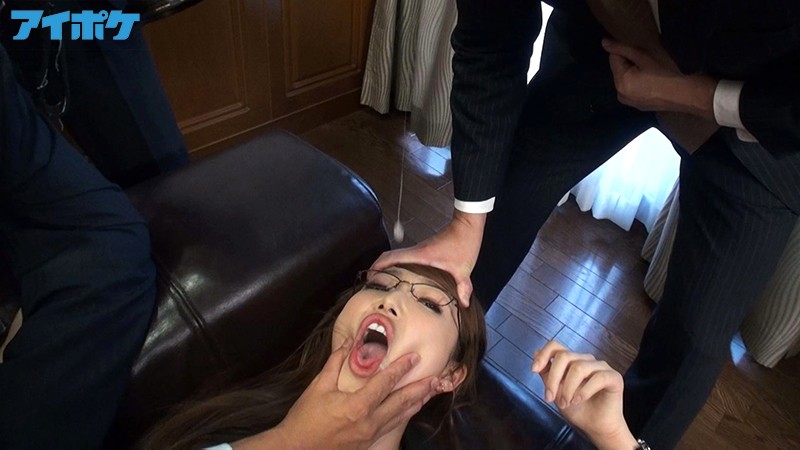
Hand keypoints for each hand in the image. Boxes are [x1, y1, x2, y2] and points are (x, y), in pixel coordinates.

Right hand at [237, 339, 438, 448]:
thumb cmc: (304, 419)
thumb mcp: (318, 387)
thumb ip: (335, 364)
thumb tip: (348, 342)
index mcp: (357, 406)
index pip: (385, 383)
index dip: (401, 368)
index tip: (415, 357)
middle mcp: (368, 422)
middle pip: (401, 402)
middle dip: (420, 389)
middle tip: (435, 378)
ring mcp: (369, 435)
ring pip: (400, 417)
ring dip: (416, 403)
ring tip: (429, 393)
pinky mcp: (367, 444)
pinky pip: (391, 428)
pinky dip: (402, 417)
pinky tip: (408, 411)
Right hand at [371, 210, 486, 306]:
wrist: (467, 224)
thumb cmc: (463, 242)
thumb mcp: (464, 268)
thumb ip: (463, 287)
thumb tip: (463, 303)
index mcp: (420, 255)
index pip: (391, 257)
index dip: (377, 266)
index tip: (369, 276)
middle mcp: (416, 251)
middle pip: (389, 257)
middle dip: (378, 268)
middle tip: (373, 283)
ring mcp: (419, 249)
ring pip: (396, 256)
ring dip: (387, 266)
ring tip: (384, 283)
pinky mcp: (424, 250)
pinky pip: (406, 258)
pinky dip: (398, 265)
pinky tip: (404, 278)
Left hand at [531, 341, 635, 449]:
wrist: (596, 428)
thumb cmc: (578, 409)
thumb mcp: (555, 391)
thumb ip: (547, 372)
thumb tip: (536, 351)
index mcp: (572, 360)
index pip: (556, 346)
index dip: (543, 355)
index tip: (533, 370)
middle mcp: (586, 360)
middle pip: (564, 356)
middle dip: (553, 379)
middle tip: (551, 399)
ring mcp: (601, 367)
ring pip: (578, 367)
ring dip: (568, 389)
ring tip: (567, 403)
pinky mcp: (614, 377)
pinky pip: (597, 378)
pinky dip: (584, 391)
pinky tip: (579, 400)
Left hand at [602, 38, 716, 120]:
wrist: (683, 95)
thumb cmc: (664, 74)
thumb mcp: (643, 58)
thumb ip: (622, 49)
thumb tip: (604, 42)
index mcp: (620, 82)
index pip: (613, 59)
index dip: (625, 53)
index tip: (640, 53)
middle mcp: (620, 94)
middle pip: (618, 70)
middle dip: (629, 64)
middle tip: (647, 63)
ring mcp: (628, 102)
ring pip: (625, 80)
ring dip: (633, 73)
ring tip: (650, 73)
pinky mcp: (637, 106)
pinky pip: (632, 90)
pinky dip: (637, 84)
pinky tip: (651, 83)